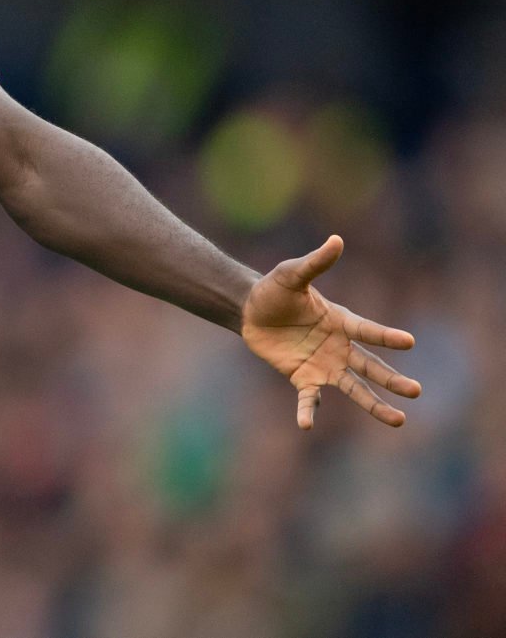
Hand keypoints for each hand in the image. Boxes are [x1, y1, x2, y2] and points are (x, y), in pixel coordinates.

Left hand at [241, 236, 420, 429]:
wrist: (249, 309)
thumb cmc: (275, 289)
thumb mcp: (291, 274)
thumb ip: (315, 262)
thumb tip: (336, 240)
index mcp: (341, 321)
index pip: (368, 330)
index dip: (386, 336)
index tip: (409, 341)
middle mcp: (339, 346)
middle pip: (370, 365)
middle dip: (392, 379)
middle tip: (415, 391)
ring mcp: (323, 364)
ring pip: (354, 387)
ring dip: (373, 403)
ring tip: (398, 420)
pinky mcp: (303, 378)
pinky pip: (309, 398)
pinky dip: (308, 411)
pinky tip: (306, 426)